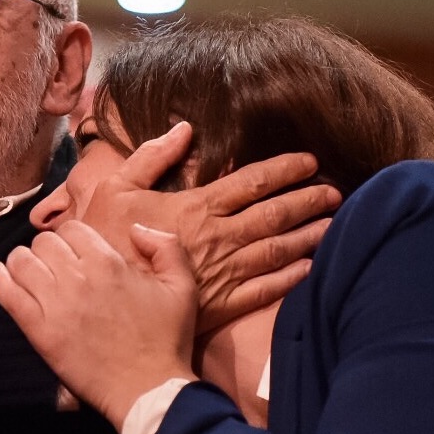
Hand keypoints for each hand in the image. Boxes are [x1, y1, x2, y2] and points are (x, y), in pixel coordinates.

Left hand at [0, 221, 197, 431]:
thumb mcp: (183, 286)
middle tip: (55, 266)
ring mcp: (54, 304)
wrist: (149, 389)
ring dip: (23, 261)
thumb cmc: (167, 338)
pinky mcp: (38, 331)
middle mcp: (77, 277)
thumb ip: (165, 246)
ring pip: (22, 262)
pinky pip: (7, 294)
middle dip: (48, 249)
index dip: (72, 237)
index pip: (72, 229)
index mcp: (108, 262)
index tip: (75, 252)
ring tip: (30, 272)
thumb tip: (136, 228)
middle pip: (44, 243)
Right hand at [78, 123, 340, 330]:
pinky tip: (310, 268)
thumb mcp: (115, 189)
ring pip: (278, 250)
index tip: (309, 162)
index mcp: (197, 206)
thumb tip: (184, 129)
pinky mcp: (222, 304)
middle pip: (274, 214)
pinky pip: (266, 289)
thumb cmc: (103, 240)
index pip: (251, 182)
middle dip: (308, 200)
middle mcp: (219, 237)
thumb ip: (151, 157)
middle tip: (334, 192)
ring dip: (308, 235)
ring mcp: (224, 272)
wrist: (99, 298)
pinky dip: (292, 278)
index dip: (284, 169)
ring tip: (332, 224)